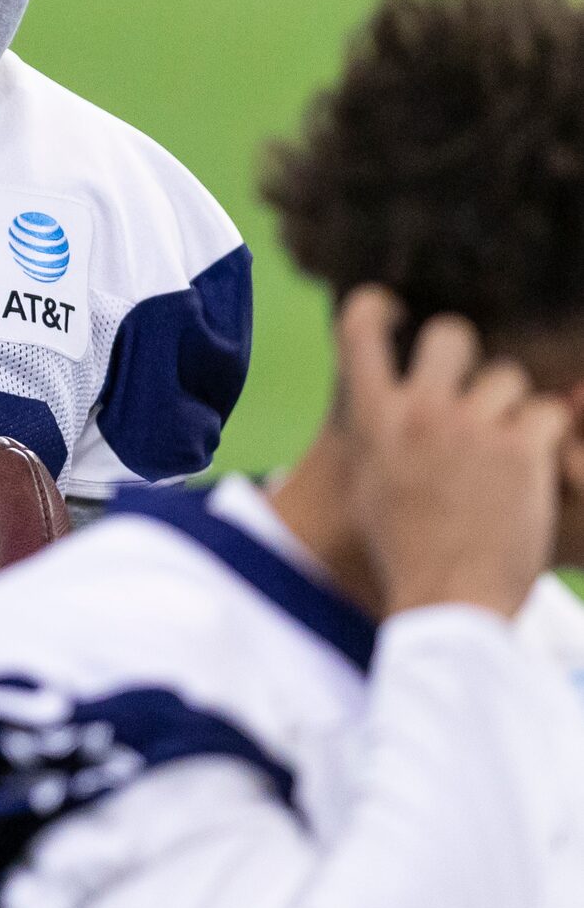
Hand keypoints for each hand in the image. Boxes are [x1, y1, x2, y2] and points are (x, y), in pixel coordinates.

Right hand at [339, 286, 566, 620]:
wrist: (447, 600)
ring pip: (510, 380)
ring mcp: (470, 426)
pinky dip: (549, 441)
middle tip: (477, 392)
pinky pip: (548, 415)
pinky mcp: (520, 447)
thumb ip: (383, 436)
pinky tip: (536, 473)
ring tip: (507, 460)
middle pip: (452, 336)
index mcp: (373, 420)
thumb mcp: (374, 485)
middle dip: (470, 357)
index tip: (392, 309)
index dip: (375, 308)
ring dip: (515, 412)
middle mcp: (419, 412)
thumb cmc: (409, 553)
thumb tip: (395, 404)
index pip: (358, 331)